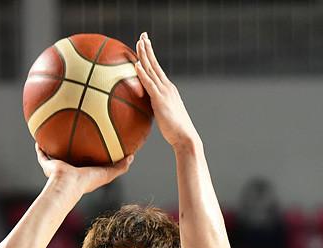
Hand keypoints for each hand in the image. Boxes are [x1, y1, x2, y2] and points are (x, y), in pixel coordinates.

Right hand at [35, 142, 133, 196]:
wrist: (68, 184)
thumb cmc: (87, 181)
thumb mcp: (107, 173)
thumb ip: (120, 167)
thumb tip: (132, 156)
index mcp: (82, 172)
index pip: (87, 161)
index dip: (90, 152)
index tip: (93, 141)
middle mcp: (69, 169)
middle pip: (70, 155)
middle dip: (72, 146)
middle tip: (74, 133)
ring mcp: (57, 167)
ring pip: (54, 153)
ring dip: (54, 144)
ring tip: (54, 130)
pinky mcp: (47, 164)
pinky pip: (41, 153)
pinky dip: (39, 145)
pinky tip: (40, 133)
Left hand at [134, 32, 197, 149]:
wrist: (185, 137)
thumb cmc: (175, 131)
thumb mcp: (164, 116)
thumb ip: (156, 108)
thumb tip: (148, 110)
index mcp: (167, 89)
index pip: (157, 69)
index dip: (150, 55)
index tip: (145, 43)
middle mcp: (167, 87)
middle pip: (154, 64)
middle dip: (148, 48)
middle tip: (143, 35)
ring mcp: (164, 92)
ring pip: (152, 70)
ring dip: (145, 55)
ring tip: (139, 42)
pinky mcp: (160, 101)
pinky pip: (149, 85)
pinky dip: (143, 74)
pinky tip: (137, 65)